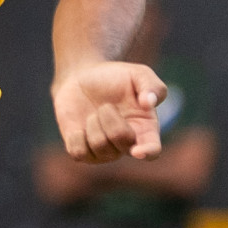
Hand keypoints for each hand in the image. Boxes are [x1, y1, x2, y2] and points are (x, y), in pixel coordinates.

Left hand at [52, 61, 166, 162]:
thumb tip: (149, 103)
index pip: (152, 151)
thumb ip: (151, 85)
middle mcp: (126, 145)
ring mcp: (103, 152)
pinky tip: (79, 126)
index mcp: (145, 130)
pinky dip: (76, 136)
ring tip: (94, 113)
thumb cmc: (116, 78)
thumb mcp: (138, 74)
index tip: (138, 151)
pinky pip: (77, 152)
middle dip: (111, 117)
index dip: (147, 152)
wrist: (81, 76)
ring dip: (93, 122)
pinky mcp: (81, 151)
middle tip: (106, 105)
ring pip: (99, 146)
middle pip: (122, 141)